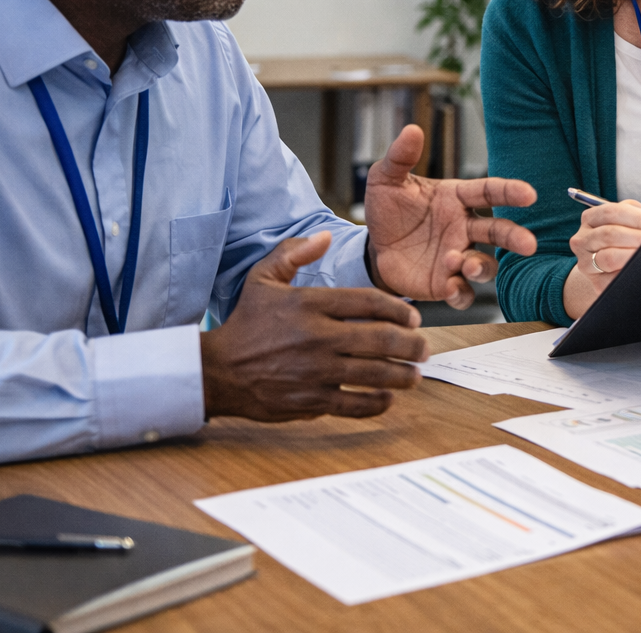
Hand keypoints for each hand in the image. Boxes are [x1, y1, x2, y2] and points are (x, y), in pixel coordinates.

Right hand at [200, 231, 428, 421]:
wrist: (217, 371)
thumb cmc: (245, 324)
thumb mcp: (262, 279)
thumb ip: (293, 253)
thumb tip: (325, 236)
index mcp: (311, 304)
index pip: (371, 302)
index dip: (400, 310)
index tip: (413, 318)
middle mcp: (318, 337)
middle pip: (382, 339)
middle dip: (412, 345)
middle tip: (424, 348)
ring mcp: (316, 372)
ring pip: (375, 374)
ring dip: (403, 375)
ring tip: (415, 374)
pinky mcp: (311, 401)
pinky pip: (355, 404)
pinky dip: (377, 403)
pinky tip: (387, 397)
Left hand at [365, 124, 537, 306]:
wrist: (372, 246)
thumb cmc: (388, 209)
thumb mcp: (387, 179)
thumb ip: (400, 157)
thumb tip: (412, 129)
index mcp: (457, 199)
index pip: (489, 192)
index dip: (510, 191)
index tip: (530, 194)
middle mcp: (464, 228)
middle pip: (499, 231)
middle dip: (515, 237)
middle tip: (528, 245)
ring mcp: (457, 256)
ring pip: (484, 265)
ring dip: (479, 266)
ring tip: (461, 262)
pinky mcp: (445, 283)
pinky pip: (462, 292)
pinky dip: (460, 292)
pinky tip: (451, 288)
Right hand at [563, 199, 640, 318]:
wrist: (609, 267)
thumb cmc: (623, 238)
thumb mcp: (627, 220)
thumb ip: (638, 216)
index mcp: (591, 218)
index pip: (611, 213)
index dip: (637, 217)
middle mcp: (583, 239)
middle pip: (609, 234)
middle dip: (637, 236)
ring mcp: (586, 262)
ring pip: (609, 257)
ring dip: (633, 255)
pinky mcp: (596, 282)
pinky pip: (613, 279)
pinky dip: (630, 273)